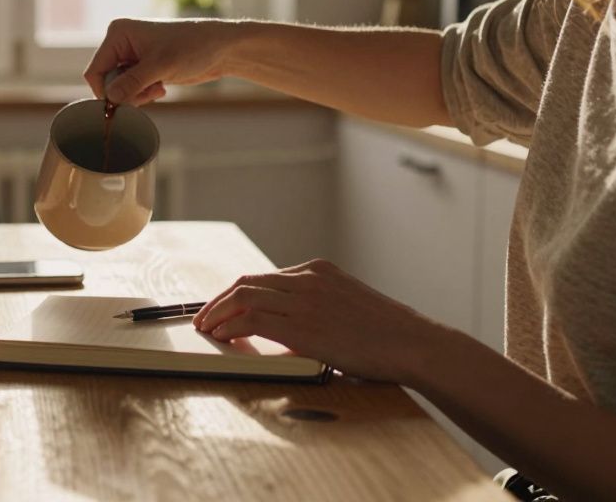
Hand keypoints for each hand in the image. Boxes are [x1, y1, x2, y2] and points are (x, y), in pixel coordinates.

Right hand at [83, 18, 237, 104]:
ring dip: (137, 95)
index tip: (124, 103)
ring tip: (158, 88)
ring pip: (118, 89)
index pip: (95, 71)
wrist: (220, 48)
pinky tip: (161, 87)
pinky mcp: (143, 68)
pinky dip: (144, 94)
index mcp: (118, 33)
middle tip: (150, 92)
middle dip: (126, 93)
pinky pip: (131, 90)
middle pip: (106, 82)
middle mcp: (121, 43)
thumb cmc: (193, 46)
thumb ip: (133, 82)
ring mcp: (131, 56)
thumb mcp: (161, 65)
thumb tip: (110, 99)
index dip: (105, 91)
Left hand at [192, 259, 447, 383]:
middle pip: (247, 282)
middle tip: (202, 318)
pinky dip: (230, 325)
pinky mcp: (303, 326)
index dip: (236, 293)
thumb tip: (288, 327)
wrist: (414, 344)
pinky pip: (253, 319)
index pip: (264, 277)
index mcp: (319, 271)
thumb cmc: (388, 335)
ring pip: (244, 296)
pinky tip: (221, 337)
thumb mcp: (349, 305)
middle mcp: (309, 279)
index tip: (220, 307)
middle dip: (218, 300)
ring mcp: (305, 300)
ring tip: (204, 328)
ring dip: (216, 312)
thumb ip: (319, 306)